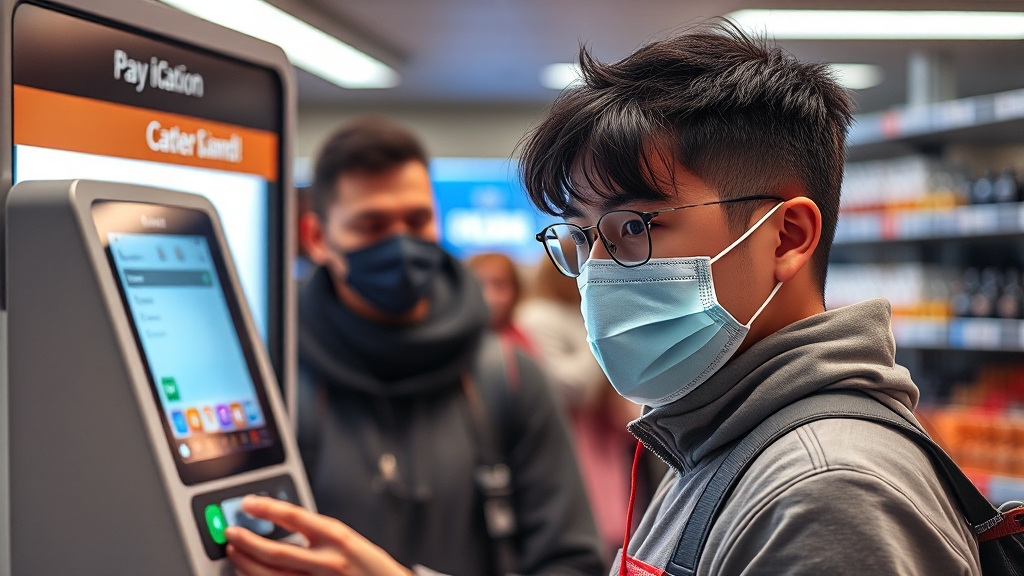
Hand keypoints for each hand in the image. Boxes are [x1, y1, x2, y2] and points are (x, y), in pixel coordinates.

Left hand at [225, 496, 413, 575]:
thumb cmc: (372, 568)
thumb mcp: (349, 541)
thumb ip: (319, 535)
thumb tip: (283, 528)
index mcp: (337, 537)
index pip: (293, 517)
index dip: (266, 508)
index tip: (247, 504)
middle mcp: (327, 561)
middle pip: (275, 552)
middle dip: (246, 542)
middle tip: (230, 532)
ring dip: (247, 564)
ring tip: (235, 553)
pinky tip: (252, 574)